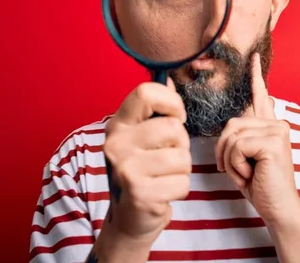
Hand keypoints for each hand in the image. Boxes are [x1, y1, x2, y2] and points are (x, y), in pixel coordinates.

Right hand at [103, 79, 190, 243]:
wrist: (129, 218)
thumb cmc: (142, 172)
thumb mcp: (141, 137)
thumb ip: (156, 111)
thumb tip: (170, 80)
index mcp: (118, 124)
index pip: (146, 93)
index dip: (172, 102)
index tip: (176, 118)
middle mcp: (116, 143)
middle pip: (172, 127)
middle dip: (181, 144)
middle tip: (168, 157)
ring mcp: (125, 168)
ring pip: (182, 156)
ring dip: (182, 169)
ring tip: (164, 176)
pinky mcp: (139, 193)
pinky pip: (182, 182)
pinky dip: (180, 189)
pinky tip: (163, 193)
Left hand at [215, 53, 299, 223]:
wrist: (279, 209)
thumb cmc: (261, 186)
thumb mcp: (245, 159)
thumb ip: (241, 139)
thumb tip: (230, 126)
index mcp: (270, 127)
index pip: (261, 97)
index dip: (256, 77)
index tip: (254, 58)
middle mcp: (276, 124)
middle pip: (230, 124)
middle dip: (223, 151)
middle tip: (235, 170)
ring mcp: (276, 131)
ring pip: (231, 135)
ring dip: (229, 160)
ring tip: (246, 173)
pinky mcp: (273, 141)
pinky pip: (236, 146)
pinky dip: (235, 165)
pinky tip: (251, 174)